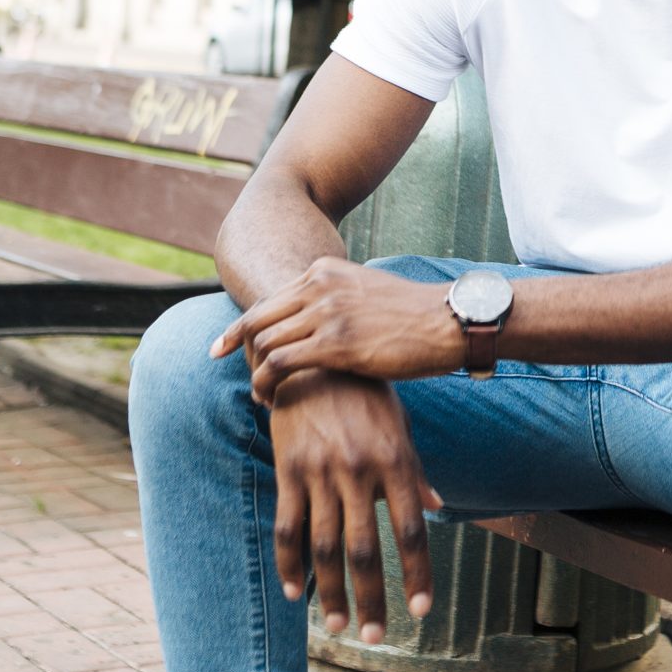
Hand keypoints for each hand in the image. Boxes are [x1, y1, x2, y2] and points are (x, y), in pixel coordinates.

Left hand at [212, 256, 465, 400]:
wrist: (449, 322)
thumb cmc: (415, 316)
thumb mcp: (368, 293)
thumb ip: (339, 300)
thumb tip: (322, 321)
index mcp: (325, 270)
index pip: (270, 298)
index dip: (245, 325)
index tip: (226, 345)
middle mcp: (320, 285)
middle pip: (258, 316)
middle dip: (236, 344)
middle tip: (223, 365)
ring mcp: (326, 312)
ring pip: (265, 341)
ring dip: (255, 372)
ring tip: (259, 396)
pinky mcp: (335, 342)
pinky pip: (280, 362)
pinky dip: (266, 383)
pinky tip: (270, 400)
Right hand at [267, 369, 444, 643]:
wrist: (314, 356)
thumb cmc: (365, 393)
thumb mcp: (398, 425)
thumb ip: (413, 470)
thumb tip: (437, 507)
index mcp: (395, 461)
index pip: (411, 531)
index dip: (417, 574)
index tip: (421, 612)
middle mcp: (359, 470)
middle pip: (365, 549)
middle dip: (372, 598)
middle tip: (375, 636)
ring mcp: (320, 471)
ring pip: (324, 547)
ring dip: (331, 593)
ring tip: (339, 626)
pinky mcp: (288, 469)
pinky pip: (287, 527)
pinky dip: (290, 564)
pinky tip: (296, 593)